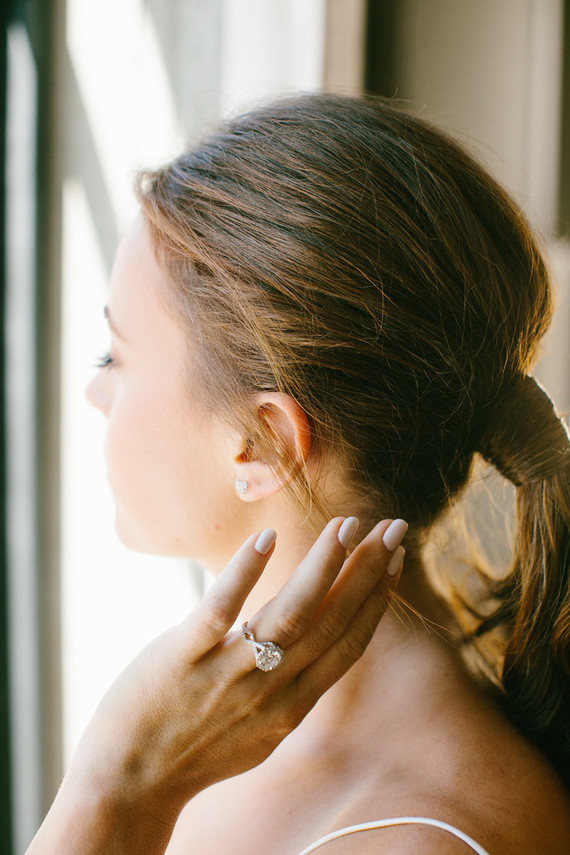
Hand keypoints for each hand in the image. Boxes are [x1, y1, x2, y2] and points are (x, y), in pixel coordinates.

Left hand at [27, 516, 405, 854]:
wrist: (129, 785)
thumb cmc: (195, 750)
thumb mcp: (259, 729)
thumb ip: (290, 686)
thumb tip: (311, 640)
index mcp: (293, 706)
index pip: (349, 644)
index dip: (378, 600)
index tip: (396, 559)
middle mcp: (271, 691)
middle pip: (331, 623)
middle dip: (368, 572)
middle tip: (393, 527)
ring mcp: (227, 674)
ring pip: (289, 615)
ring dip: (323, 568)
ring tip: (346, 527)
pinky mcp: (182, 657)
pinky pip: (219, 611)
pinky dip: (245, 573)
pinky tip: (267, 538)